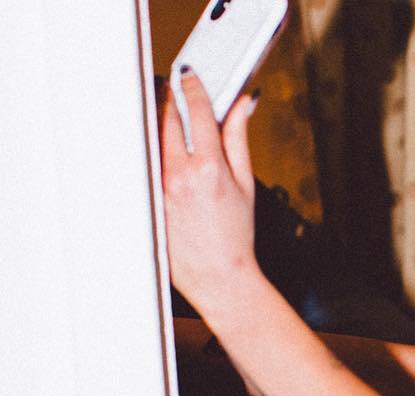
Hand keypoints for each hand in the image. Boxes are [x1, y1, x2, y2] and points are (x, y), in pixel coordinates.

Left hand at [160, 70, 260, 318]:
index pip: (195, 110)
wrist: (219, 276)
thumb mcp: (245, 184)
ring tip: (175, 135)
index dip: (192, 87)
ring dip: (161, 128)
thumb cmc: (236, 236)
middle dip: (173, 103)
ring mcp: (158, 187)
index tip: (191, 77)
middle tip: (180, 98)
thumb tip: (243, 104)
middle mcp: (178, 175)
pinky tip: (167, 164)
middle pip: (166, 118)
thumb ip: (239, 138)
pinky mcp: (147, 199)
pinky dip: (154, 155)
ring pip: (152, 139)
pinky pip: (146, 165)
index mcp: (207, 167)